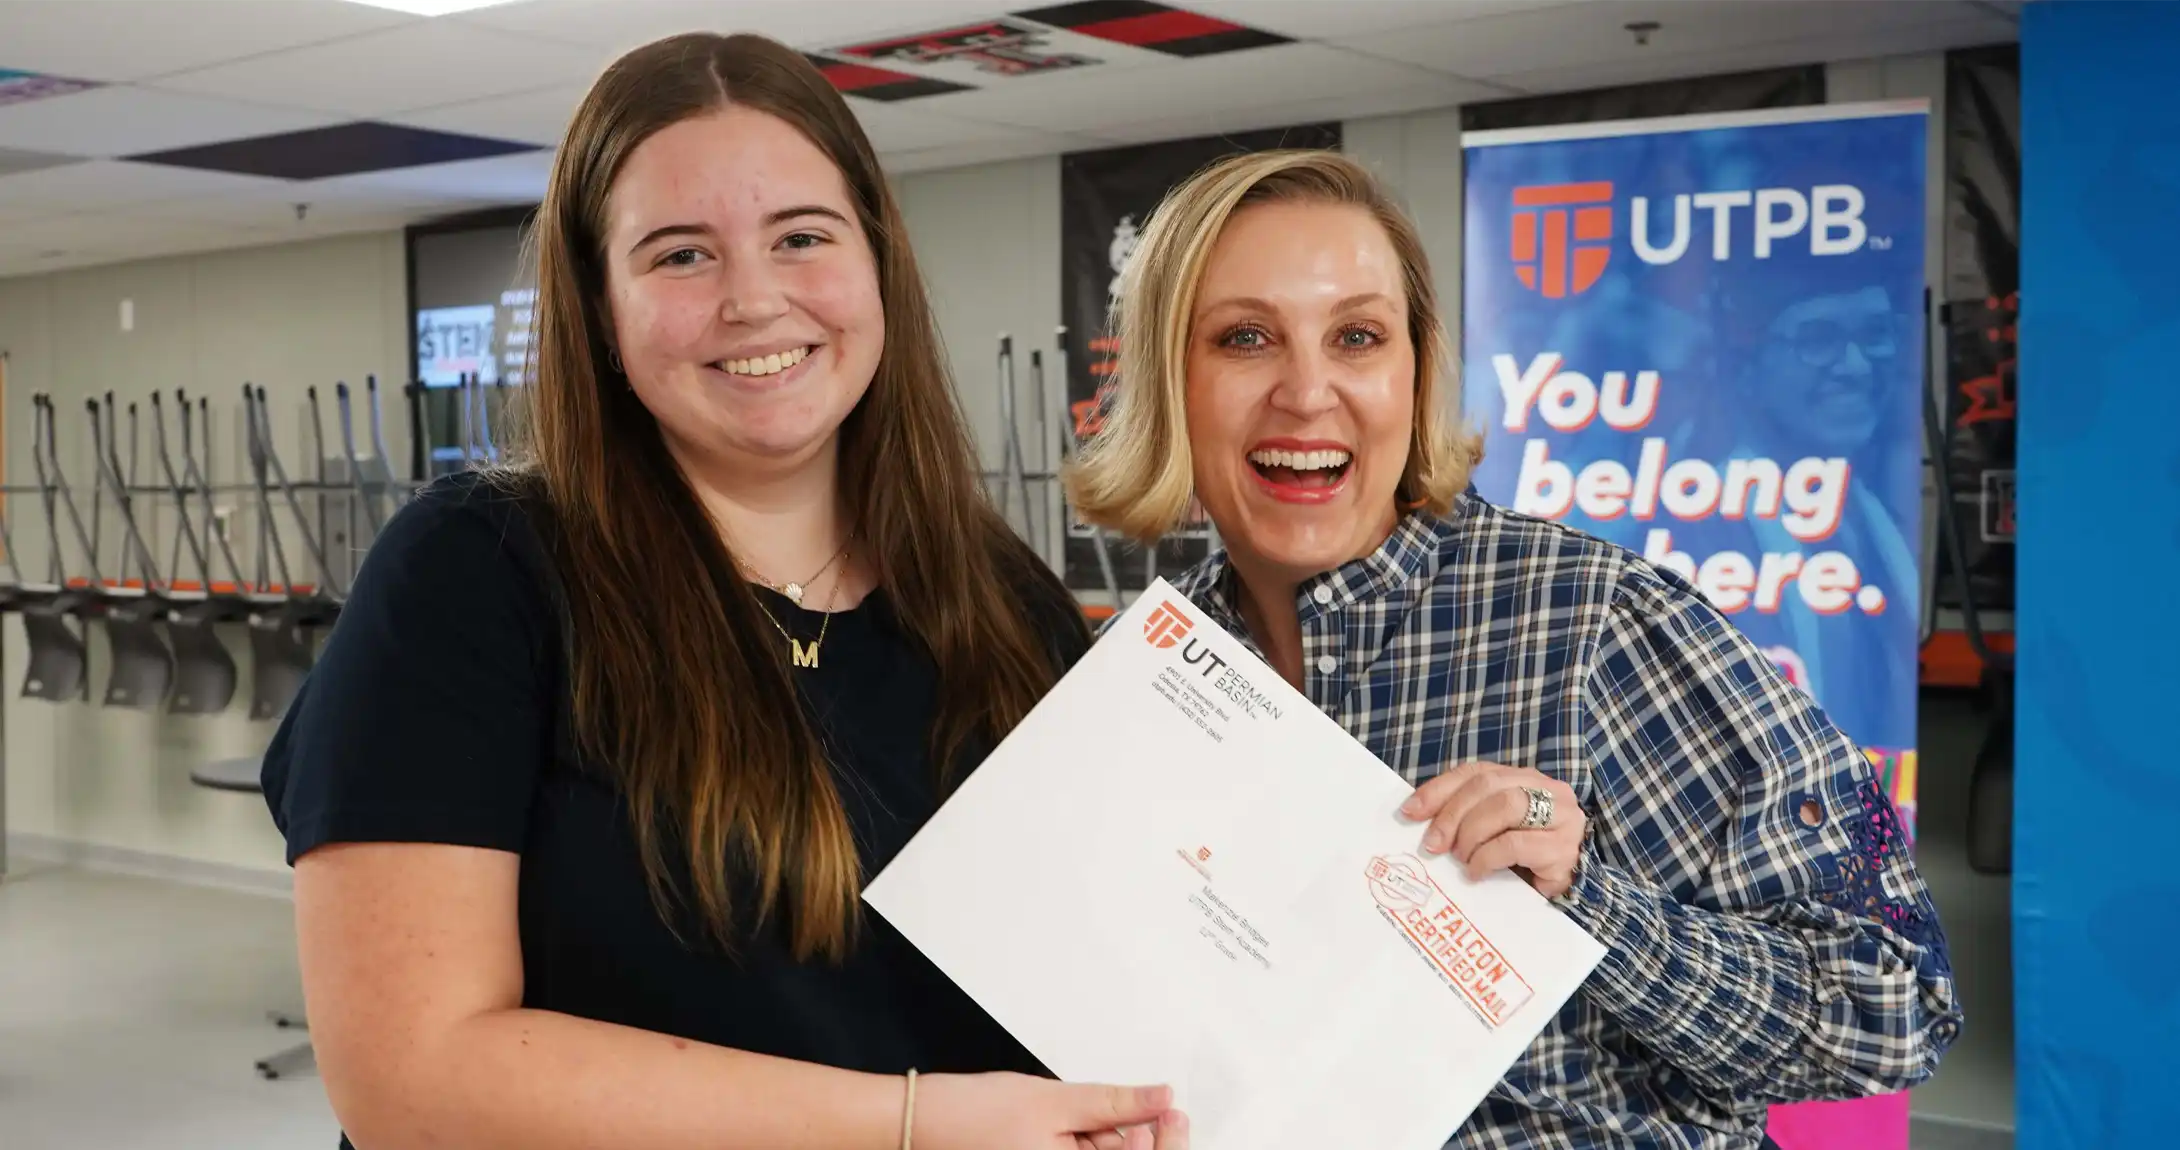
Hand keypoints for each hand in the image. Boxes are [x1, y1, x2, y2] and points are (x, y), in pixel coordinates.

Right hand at [912, 1072, 1187, 1149]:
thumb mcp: (1052, 1101)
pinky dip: (1093, 1145)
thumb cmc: (973, 1117)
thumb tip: (1162, 1098)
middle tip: (1159, 1106)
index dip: (1166, 1144)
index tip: (1173, 1111)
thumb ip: (1113, 1104)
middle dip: (1146, 1140)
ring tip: (1109, 1111)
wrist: (918, 1126)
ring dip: (1119, 1142)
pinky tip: (1091, 1127)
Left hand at [1400, 762, 1585, 898]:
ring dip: (1471, 834)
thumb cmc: (1525, 862)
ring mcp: (1561, 816)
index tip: (1409, 812)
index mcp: (1524, 778)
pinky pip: (1514, 844)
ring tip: (1459, 858)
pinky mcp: (1563, 848)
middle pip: (1488, 785)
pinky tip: (1476, 872)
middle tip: (1433, 844)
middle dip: (1452, 814)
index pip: (1476, 771)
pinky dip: (1486, 858)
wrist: (1573, 891)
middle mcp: (1547, 789)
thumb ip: (1467, 817)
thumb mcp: (1493, 832)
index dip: (1439, 789)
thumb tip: (1417, 818)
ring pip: (1504, 806)